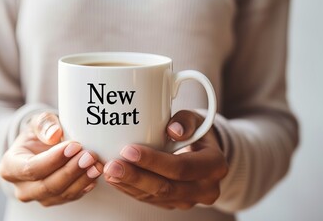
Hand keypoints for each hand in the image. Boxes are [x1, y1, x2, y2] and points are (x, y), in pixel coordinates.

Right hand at [0, 112, 102, 206]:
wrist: (42, 146)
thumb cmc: (38, 134)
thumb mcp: (37, 122)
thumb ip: (43, 123)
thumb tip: (53, 134)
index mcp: (10, 167)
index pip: (32, 168)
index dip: (55, 159)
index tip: (74, 145)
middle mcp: (21, 188)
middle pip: (48, 185)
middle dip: (71, 171)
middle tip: (90, 155)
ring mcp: (38, 197)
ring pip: (61, 194)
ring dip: (82, 179)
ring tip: (96, 164)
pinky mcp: (55, 200)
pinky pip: (71, 197)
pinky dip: (85, 185)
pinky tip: (94, 172)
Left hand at [103, 110, 227, 209]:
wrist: (204, 152)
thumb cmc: (197, 132)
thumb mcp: (196, 119)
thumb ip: (186, 120)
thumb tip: (173, 130)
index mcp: (214, 166)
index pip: (181, 167)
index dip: (153, 161)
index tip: (129, 150)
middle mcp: (205, 189)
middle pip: (166, 188)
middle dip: (135, 177)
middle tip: (112, 166)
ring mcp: (189, 200)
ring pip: (155, 197)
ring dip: (128, 185)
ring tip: (108, 171)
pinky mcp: (173, 203)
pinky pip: (149, 200)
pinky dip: (130, 189)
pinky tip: (115, 178)